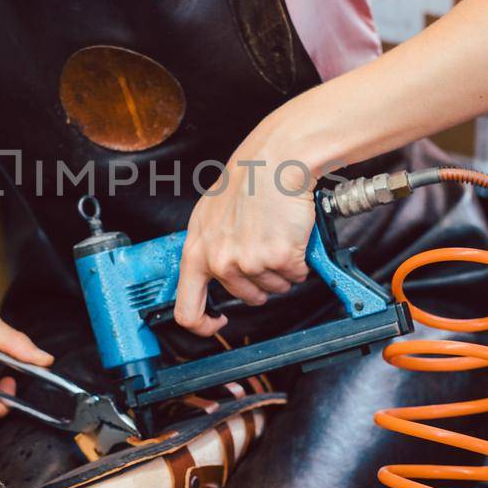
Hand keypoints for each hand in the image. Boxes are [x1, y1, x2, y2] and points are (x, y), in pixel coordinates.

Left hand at [174, 119, 316, 335]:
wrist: (275, 162)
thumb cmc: (247, 182)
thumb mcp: (209, 217)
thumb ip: (208, 249)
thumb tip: (214, 275)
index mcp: (196, 252)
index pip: (187, 310)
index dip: (204, 325)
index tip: (217, 322)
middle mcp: (220, 261)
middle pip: (244, 297)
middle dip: (259, 284)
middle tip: (264, 254)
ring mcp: (249, 261)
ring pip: (273, 288)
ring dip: (281, 271)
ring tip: (277, 236)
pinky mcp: (278, 257)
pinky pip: (295, 275)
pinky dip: (300, 261)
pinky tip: (292, 236)